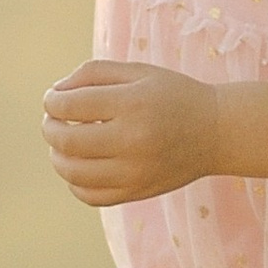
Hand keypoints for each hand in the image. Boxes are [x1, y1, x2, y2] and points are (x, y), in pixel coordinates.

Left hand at [42, 61, 221, 204]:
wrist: (217, 132)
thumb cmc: (173, 96)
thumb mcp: (138, 72)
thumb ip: (92, 74)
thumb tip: (54, 94)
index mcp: (133, 104)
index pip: (70, 106)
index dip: (52, 101)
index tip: (54, 99)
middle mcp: (133, 141)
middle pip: (66, 141)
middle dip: (49, 127)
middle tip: (54, 120)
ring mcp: (135, 172)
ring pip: (72, 173)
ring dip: (57, 156)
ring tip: (64, 144)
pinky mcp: (137, 193)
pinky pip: (89, 196)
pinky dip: (74, 182)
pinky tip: (82, 166)